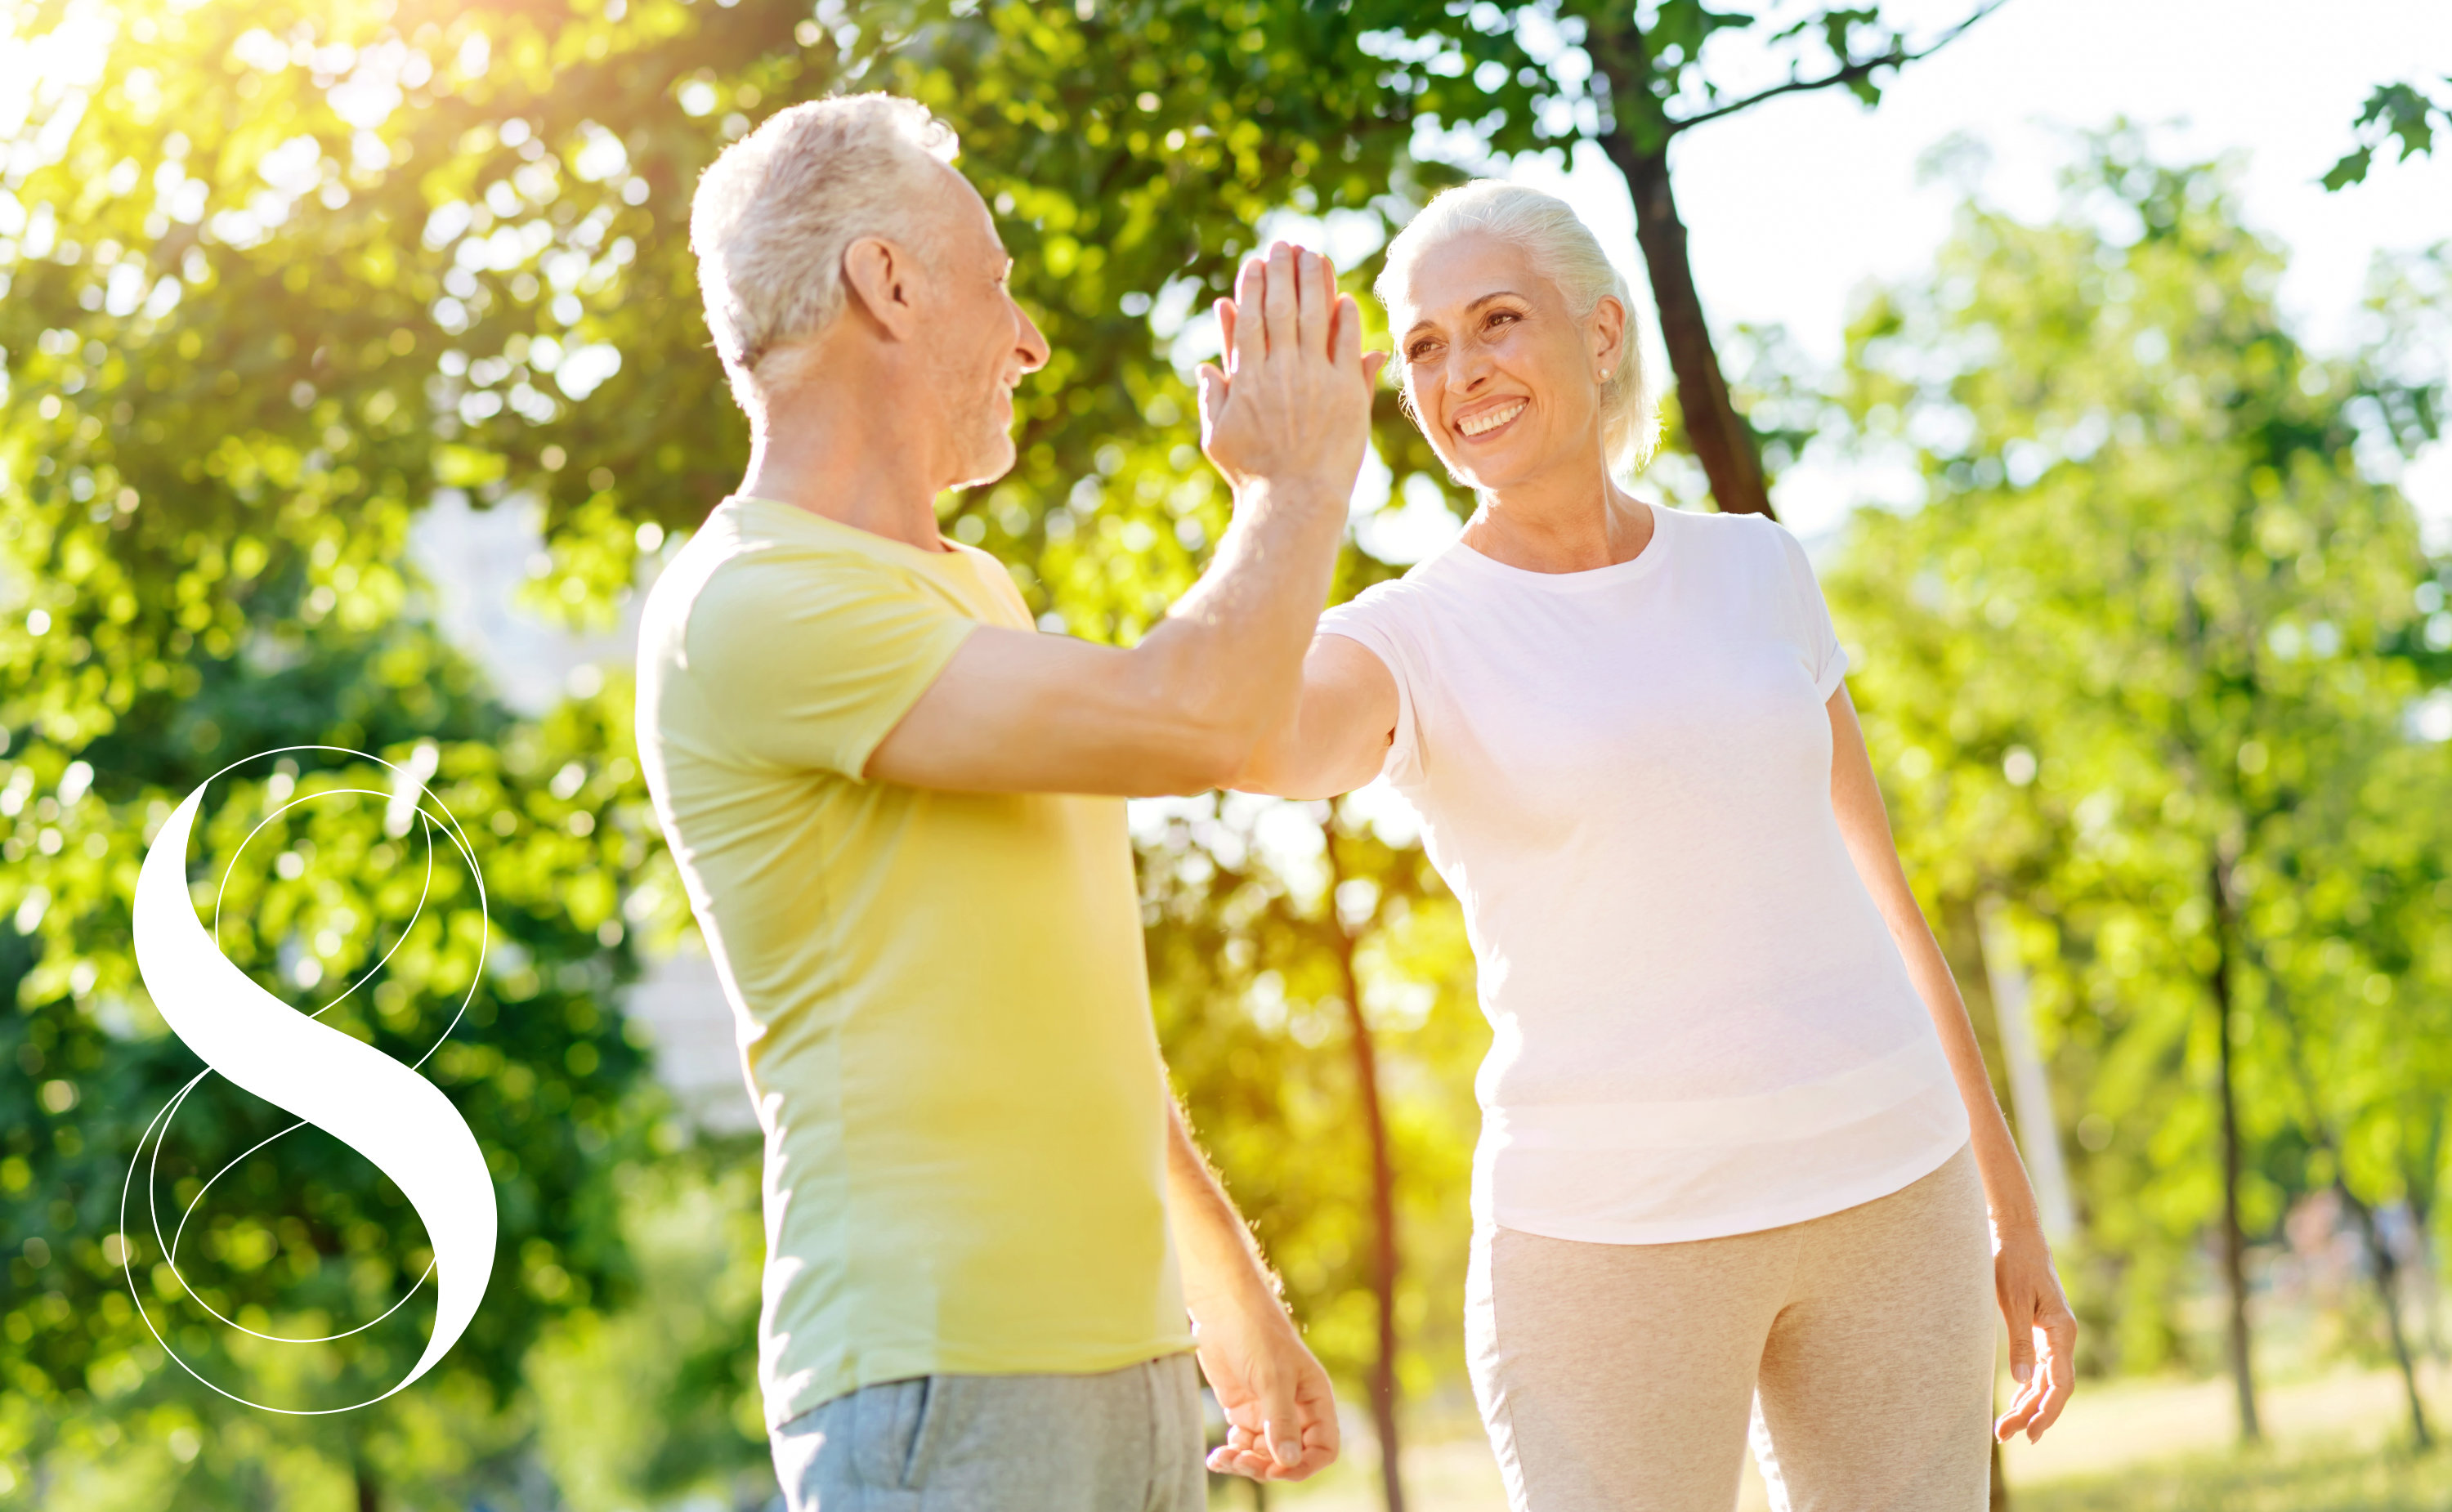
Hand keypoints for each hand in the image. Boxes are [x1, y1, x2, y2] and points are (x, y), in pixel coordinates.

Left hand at [1192, 1288, 1339, 1481]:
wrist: (1221, 1308)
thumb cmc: (1256, 1333)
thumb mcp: (1272, 1377)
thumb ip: (1280, 1420)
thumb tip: (1288, 1462)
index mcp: (1315, 1399)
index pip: (1323, 1447)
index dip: (1304, 1465)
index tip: (1276, 1469)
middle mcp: (1295, 1409)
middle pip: (1290, 1457)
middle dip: (1266, 1466)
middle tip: (1240, 1461)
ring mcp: (1268, 1411)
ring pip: (1264, 1454)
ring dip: (1245, 1462)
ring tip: (1223, 1457)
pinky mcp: (1244, 1409)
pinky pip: (1243, 1443)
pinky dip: (1232, 1453)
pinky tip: (1217, 1454)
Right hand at [1195, 241, 1387, 493]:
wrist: (1294, 502)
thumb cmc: (1252, 476)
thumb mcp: (1218, 437)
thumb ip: (1214, 396)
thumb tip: (1206, 365)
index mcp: (1247, 378)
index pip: (1250, 319)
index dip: (1253, 287)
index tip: (1256, 263)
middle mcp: (1280, 371)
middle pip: (1282, 307)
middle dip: (1283, 271)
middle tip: (1286, 245)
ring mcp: (1315, 379)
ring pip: (1315, 316)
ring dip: (1315, 281)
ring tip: (1315, 256)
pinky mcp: (1345, 393)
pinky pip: (1346, 344)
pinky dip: (1345, 319)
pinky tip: (1345, 300)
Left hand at [1992, 1219, 2076, 1442]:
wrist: (2016, 1234)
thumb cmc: (2013, 1262)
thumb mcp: (2013, 1301)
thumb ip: (2020, 1340)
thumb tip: (2025, 1382)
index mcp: (2062, 1331)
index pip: (2060, 1384)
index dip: (2047, 1412)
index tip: (2030, 1434)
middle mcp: (2062, 1336)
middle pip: (2053, 1387)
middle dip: (2033, 1414)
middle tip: (2006, 1436)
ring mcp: (2053, 1334)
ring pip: (2046, 1380)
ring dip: (2029, 1404)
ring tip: (2006, 1428)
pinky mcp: (2041, 1330)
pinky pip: (2040, 1367)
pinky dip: (2029, 1387)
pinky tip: (2018, 1403)